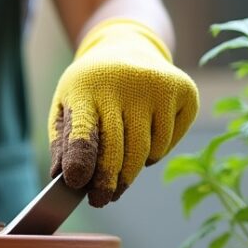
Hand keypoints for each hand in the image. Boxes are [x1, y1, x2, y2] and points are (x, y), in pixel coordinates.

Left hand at [49, 18, 198, 206]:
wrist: (126, 48)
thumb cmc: (90, 89)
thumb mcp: (66, 106)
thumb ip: (64, 143)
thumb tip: (63, 179)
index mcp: (86, 87)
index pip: (84, 131)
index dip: (81, 161)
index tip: (77, 184)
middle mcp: (124, 84)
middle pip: (118, 150)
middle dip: (108, 182)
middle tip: (101, 199)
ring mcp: (158, 87)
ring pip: (145, 153)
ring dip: (130, 172)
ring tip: (118, 170)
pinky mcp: (184, 92)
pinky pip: (166, 144)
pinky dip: (153, 153)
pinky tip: (143, 136)